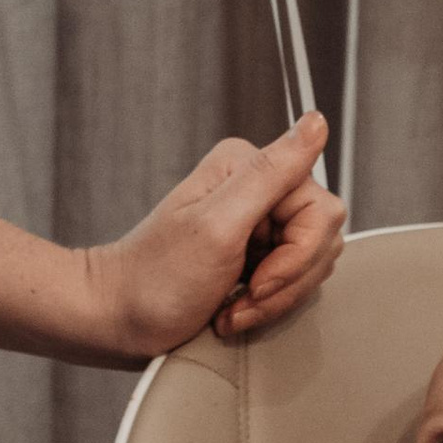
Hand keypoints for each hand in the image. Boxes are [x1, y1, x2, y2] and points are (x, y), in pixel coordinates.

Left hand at [90, 114, 345, 356]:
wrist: (120, 320)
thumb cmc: (155, 279)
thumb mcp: (218, 225)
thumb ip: (271, 173)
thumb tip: (316, 122)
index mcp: (250, 168)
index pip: (322, 212)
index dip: (297, 256)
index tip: (258, 280)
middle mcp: (259, 190)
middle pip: (321, 240)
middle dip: (285, 282)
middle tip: (243, 296)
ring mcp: (261, 226)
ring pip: (312, 266)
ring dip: (275, 299)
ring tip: (233, 305)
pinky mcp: (259, 256)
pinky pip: (295, 283)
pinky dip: (268, 305)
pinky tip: (235, 308)